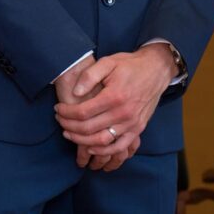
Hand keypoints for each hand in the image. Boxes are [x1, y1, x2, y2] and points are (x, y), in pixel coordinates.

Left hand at [56, 44, 177, 169]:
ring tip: (68, 134)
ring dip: (81, 141)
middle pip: (89, 128)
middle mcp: (124, 113)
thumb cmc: (129, 65)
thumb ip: (89, 76)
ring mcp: (132, 124)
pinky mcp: (138, 129)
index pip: (83, 112)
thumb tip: (75, 93)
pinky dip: (103, 151)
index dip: (66, 113)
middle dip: (69, 126)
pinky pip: (119, 147)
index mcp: (114, 96)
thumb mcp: (107, 62)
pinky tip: (90, 147)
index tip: (57, 109)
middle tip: (59, 121)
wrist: (156, 70)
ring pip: (101, 141)